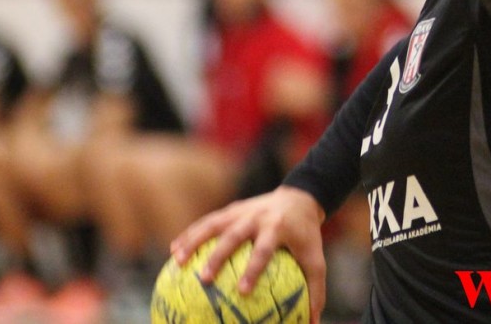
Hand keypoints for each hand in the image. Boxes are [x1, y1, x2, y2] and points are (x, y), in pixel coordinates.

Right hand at [171, 186, 327, 321]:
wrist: (300, 198)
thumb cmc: (306, 237)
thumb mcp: (316, 260)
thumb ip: (314, 291)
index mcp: (278, 228)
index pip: (264, 250)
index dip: (253, 269)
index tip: (242, 292)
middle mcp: (258, 216)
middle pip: (234, 235)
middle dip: (218, 256)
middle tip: (204, 279)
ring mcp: (242, 210)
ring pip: (214, 223)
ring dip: (194, 240)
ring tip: (177, 260)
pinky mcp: (232, 209)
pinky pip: (208, 221)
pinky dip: (191, 233)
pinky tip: (174, 250)